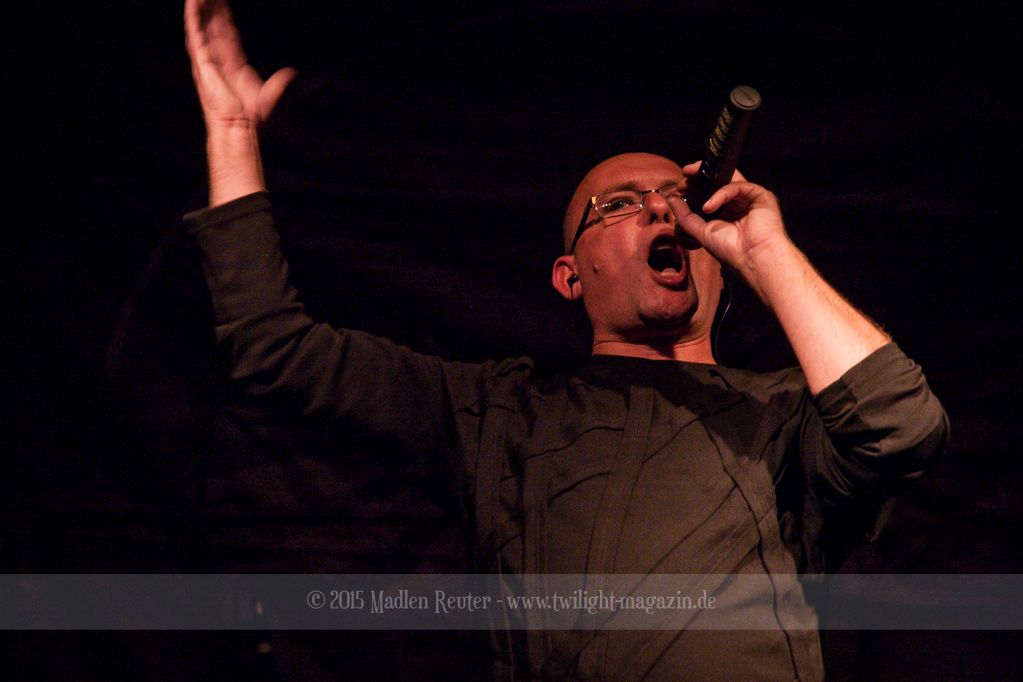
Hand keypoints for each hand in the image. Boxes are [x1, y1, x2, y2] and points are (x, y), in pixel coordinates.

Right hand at [184, 0, 296, 131]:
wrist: (237, 126)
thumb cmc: (251, 119)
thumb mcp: (271, 96)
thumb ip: (280, 83)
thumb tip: (292, 73)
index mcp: (232, 64)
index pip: (227, 33)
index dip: (225, 16)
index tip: (223, 1)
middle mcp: (217, 59)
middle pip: (214, 25)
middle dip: (212, 6)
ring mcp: (208, 59)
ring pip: (203, 25)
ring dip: (200, 7)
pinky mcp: (202, 61)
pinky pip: (196, 33)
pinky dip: (193, 17)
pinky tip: (193, 1)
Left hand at [669, 162, 791, 280]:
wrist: (752, 259)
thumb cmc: (730, 250)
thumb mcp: (701, 231)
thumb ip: (686, 216)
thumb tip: (671, 199)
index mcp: (725, 212)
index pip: (709, 192)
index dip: (694, 187)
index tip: (679, 187)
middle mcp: (737, 203)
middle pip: (718, 181)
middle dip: (699, 177)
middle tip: (683, 177)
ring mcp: (749, 198)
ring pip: (728, 179)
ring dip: (707, 180)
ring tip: (688, 186)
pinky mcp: (760, 195)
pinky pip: (738, 187)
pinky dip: (720, 194)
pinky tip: (708, 206)